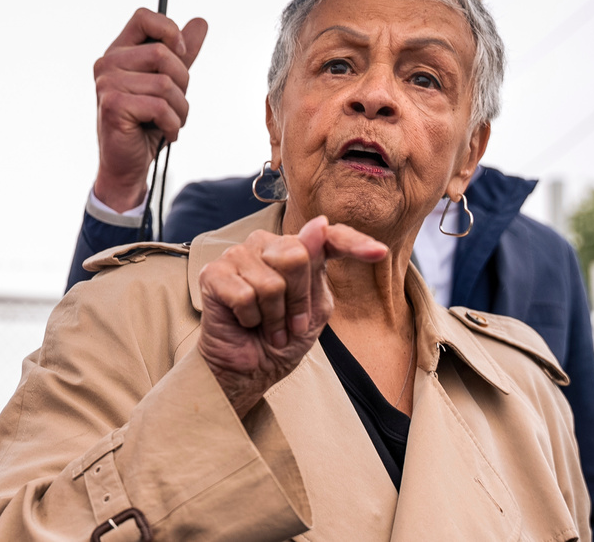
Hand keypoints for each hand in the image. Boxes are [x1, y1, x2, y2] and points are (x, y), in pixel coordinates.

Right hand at [92, 8, 208, 211]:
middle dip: (182, 84)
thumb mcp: (169, 83)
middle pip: (164, 54)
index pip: (145, 17)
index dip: (170, 32)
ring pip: (166, 84)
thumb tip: (200, 22)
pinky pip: (160, 107)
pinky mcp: (113, 106)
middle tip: (173, 105)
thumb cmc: (146, 123)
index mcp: (120, 52)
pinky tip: (165, 132)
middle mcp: (108, 63)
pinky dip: (173, 124)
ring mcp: (107, 84)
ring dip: (180, 109)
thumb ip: (182, 53)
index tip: (182, 55)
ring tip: (169, 122)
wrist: (128, 163)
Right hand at [197, 216, 387, 416]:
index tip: (379, 253)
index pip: (330, 237)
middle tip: (289, 323)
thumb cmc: (282, 339)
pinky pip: (245, 295)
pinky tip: (245, 321)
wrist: (248, 370)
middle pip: (297, 257)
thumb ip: (318, 271)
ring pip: (272, 281)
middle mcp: (268, 244)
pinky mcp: (214, 272)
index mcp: (299, 250)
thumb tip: (318, 223)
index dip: (355, 243)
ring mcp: (238, 254)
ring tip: (267, 326)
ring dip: (274, 317)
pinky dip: (251, 319)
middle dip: (298, 301)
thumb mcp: (315, 310)